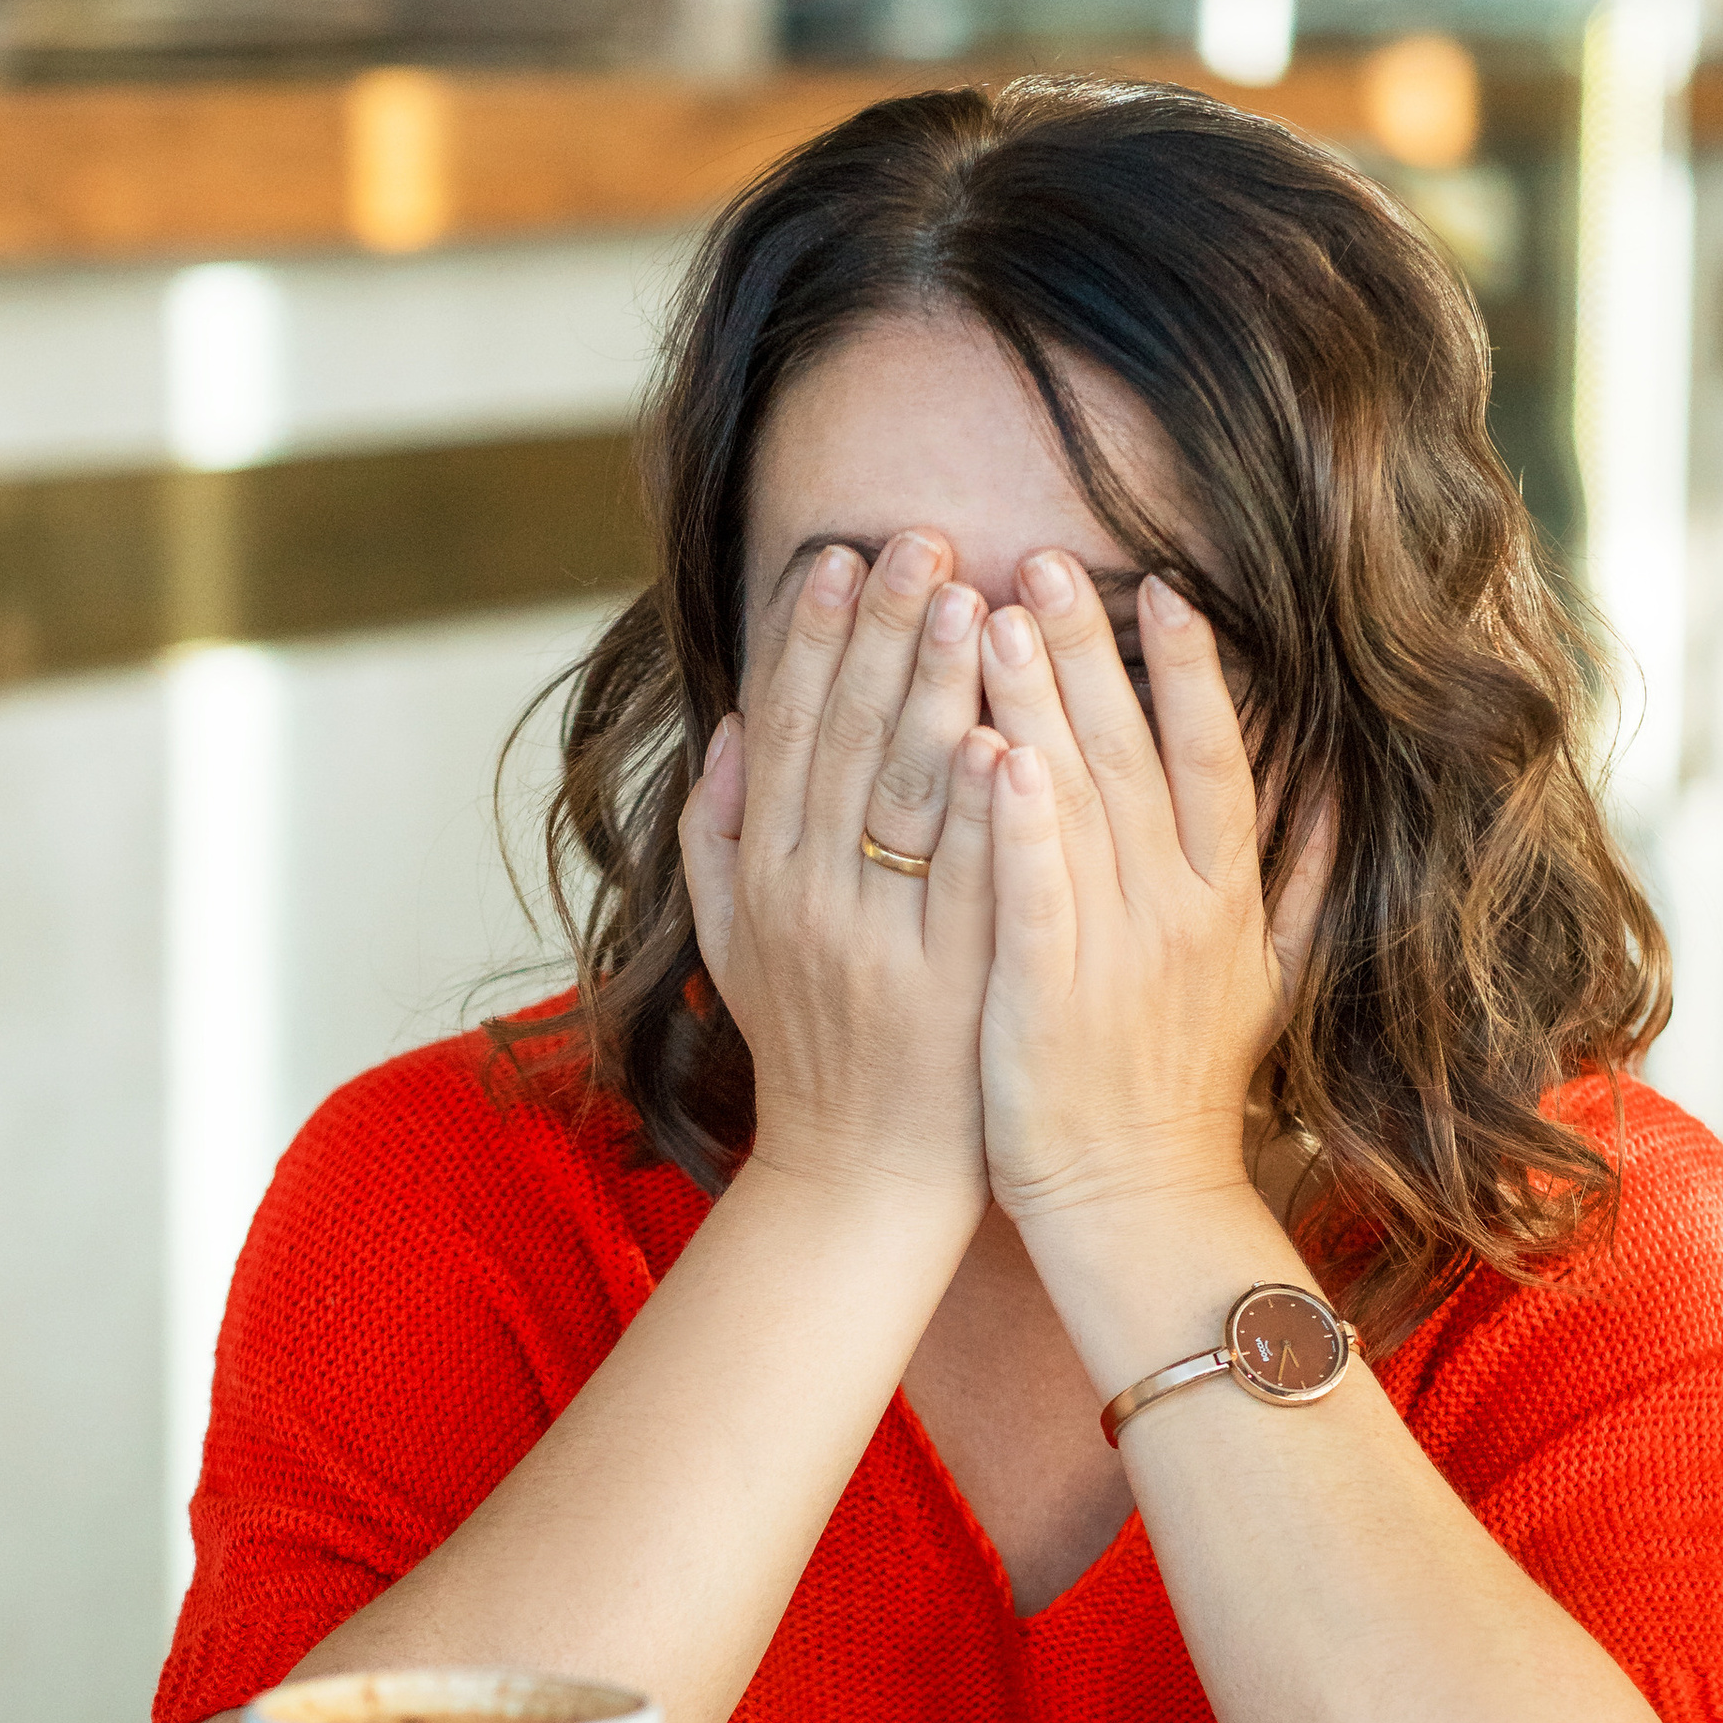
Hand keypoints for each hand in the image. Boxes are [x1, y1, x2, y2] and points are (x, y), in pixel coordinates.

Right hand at [679, 531, 1004, 1208]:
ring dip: (935, 688)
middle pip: (843, 739)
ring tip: (972, 596)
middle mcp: (809, 900)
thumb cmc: (812, 1053)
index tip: (842, 557)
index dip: (809, 639)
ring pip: (901, 793)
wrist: (859, 1185)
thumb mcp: (733, 944)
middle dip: (882, 632)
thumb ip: (719, 835)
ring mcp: (879, 943)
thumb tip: (728, 725)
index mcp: (762, 878)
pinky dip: (981, 806)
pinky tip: (1004, 731)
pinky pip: (966, 880)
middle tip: (923, 538)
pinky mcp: (950, 986)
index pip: (782, 730)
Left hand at [975, 556, 1328, 1229]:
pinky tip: (989, 751)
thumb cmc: (1186, 1095)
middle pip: (1136, 753)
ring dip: (1040, 702)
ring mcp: (1114, 953)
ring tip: (994, 613)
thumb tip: (1341, 789)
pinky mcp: (1046, 998)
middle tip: (1044, 557)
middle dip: (1089, 650)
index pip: (1214, 756)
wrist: (1139, 1207)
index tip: (1158, 585)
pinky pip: (1033, 893)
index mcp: (1227, 900)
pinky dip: (1016, 823)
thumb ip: (1305, 880)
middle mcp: (1179, 913)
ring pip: (1078, 802)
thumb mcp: (1272, 981)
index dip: (1190, 668)